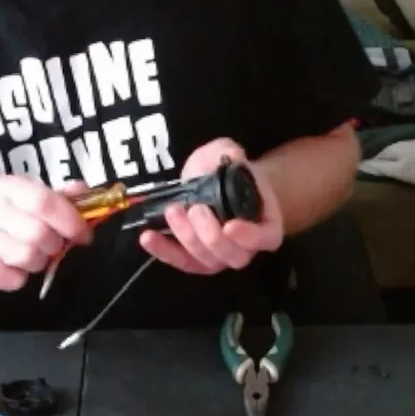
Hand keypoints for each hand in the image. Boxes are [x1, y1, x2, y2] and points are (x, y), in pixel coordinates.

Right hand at [0, 177, 91, 290]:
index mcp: (8, 187)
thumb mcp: (23, 201)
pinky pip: (10, 279)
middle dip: (53, 246)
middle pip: (39, 234)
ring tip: (26, 256)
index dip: (70, 221)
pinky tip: (5, 267)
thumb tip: (84, 190)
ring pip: (26, 257)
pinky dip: (16, 278)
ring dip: (36, 263)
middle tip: (50, 247)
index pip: (45, 202)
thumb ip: (56, 198)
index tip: (84, 235)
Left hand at [139, 138, 283, 274]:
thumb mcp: (228, 153)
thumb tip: (230, 157)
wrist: (214, 182)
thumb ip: (229, 153)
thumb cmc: (228, 171)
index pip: (266, 238)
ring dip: (186, 238)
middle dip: (210, 236)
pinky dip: (163, 251)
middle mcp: (246, 246)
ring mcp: (220, 256)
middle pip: (233, 255)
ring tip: (173, 211)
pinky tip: (148, 237)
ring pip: (207, 261)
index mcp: (266, 222)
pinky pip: (181, 262)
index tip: (230, 225)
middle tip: (196, 208)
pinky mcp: (195, 260)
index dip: (250, 237)